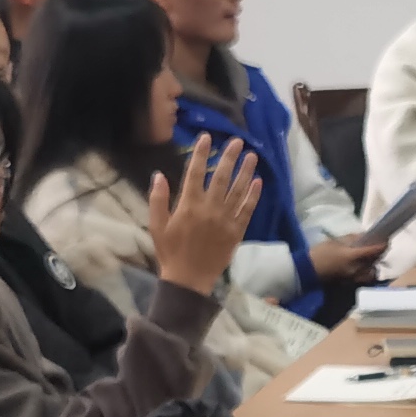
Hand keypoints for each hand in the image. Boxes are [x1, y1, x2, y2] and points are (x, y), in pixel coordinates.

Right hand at [146, 138, 262, 295]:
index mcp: (188, 205)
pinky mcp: (236, 232)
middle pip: (221, 177)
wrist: (188, 279)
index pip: (195, 172)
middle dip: (229, 157)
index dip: (201, 153)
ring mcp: (225, 220)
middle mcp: (209, 209)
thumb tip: (159, 175)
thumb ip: (158, 199)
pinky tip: (258, 182)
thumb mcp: (157, 226)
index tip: (207, 137)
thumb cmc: (170, 251)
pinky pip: (247, 210)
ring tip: (252, 156)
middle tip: (237, 141)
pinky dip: (253, 196)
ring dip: (245, 172)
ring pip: (237, 191)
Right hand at [308, 234, 382, 284]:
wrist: (306, 270)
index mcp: (352, 257)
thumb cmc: (320, 253)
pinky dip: (367, 271)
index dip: (382, 245)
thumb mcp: (335, 242)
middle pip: (375, 262)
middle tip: (378, 246)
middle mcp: (356, 269)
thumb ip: (352, 239)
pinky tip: (362, 264)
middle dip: (379, 254)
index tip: (386, 239)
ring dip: (374, 264)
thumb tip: (364, 237)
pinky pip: (364, 277)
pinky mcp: (350, 282)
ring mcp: (354, 278)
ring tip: (370, 257)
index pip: (373, 251)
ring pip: (372, 272)